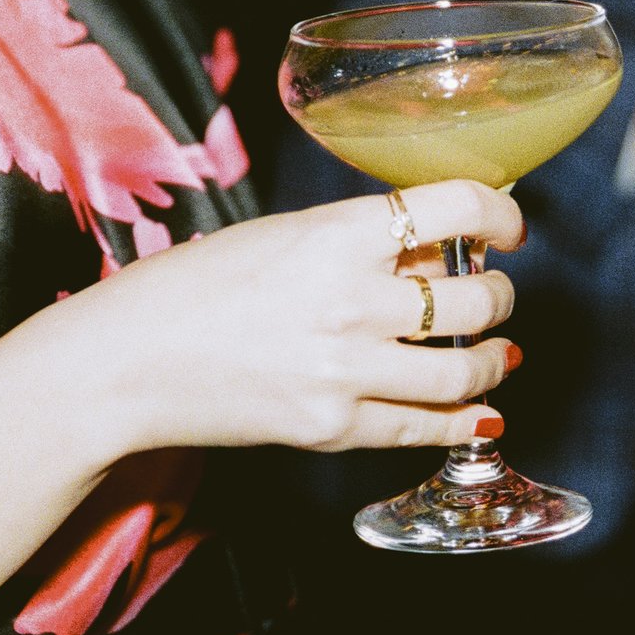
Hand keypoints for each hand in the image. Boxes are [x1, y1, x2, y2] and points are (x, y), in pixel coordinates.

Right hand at [66, 179, 526, 455]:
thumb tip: (436, 256)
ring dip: (494, 360)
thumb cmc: (195, 287)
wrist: (126, 363)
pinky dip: (465, 420)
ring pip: (465, 369)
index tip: (507, 229)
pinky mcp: (333, 428)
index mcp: (338, 232)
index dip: (501, 216)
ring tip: (495, 355)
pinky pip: (426, 428)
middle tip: (491, 294)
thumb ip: (360, 243)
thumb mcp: (283, 237)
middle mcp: (352, 300)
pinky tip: (479, 412)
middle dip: (498, 295)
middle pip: (476, 297)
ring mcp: (346, 370)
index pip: (459, 207)